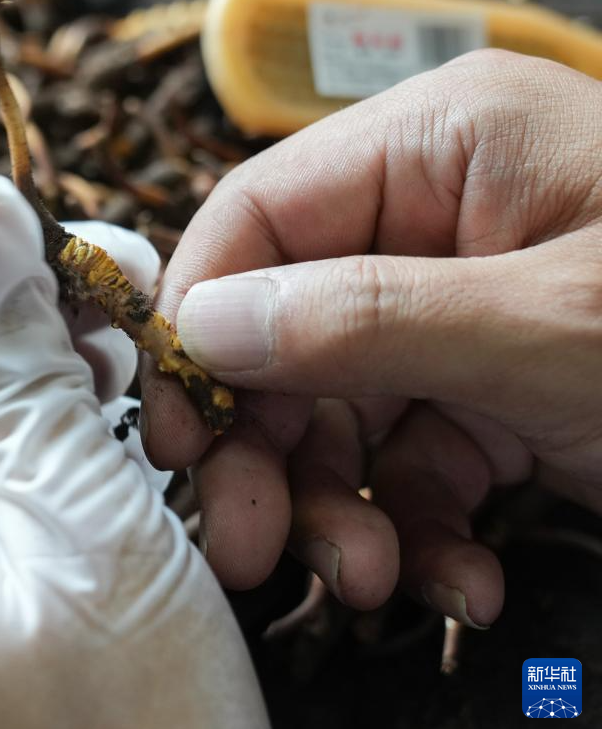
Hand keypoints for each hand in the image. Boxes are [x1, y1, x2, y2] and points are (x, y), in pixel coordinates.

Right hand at [140, 50, 601, 627]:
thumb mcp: (550, 327)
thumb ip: (363, 318)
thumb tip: (205, 325)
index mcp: (438, 149)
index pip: (258, 218)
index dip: (200, 320)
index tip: (178, 428)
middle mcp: (433, 222)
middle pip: (287, 330)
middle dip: (269, 447)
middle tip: (245, 541)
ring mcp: (457, 312)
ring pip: (339, 412)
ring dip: (341, 509)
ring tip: (369, 579)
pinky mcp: (487, 390)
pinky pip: (408, 459)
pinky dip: (416, 528)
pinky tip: (452, 575)